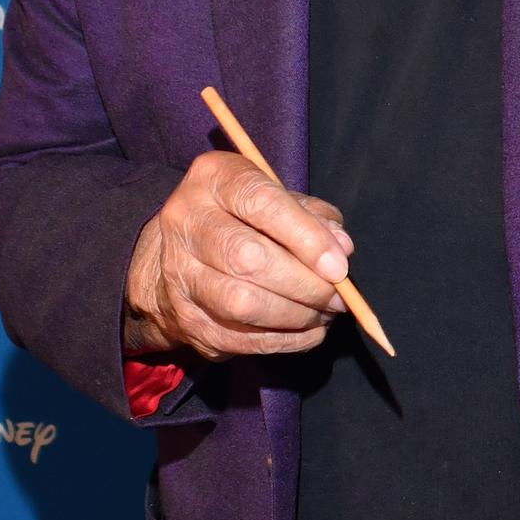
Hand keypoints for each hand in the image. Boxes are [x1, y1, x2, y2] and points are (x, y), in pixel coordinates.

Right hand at [123, 153, 352, 359]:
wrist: (182, 251)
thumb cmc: (245, 219)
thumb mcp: (281, 200)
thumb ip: (315, 218)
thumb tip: (341, 249)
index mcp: (213, 179)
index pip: (260, 201)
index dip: (306, 237)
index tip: (338, 266)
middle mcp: (186, 221)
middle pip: (248, 258)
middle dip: (305, 284)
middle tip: (337, 297)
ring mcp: (178, 273)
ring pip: (241, 303)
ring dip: (296, 316)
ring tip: (323, 314)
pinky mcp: (184, 318)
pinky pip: (238, 339)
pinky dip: (283, 340)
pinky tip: (307, 332)